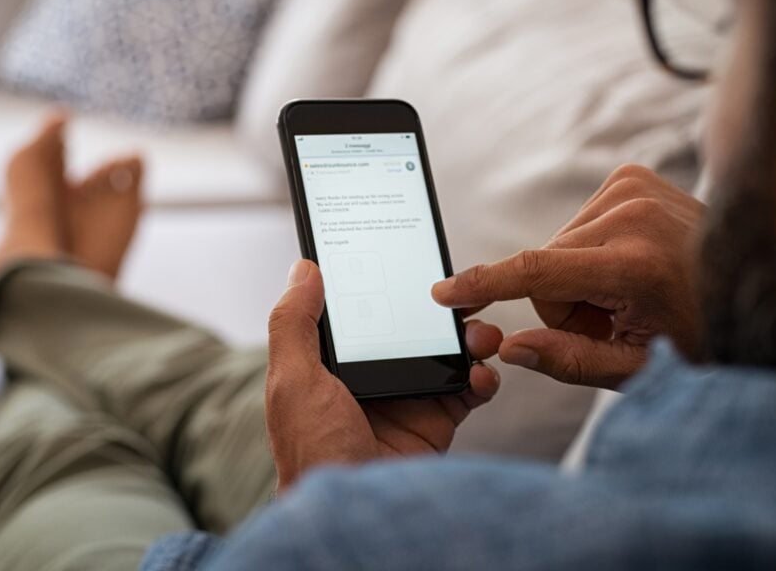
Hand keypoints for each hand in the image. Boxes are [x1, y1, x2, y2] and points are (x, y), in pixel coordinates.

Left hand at [266, 260, 501, 494]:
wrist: (355, 517)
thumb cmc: (312, 451)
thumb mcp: (293, 380)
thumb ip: (294, 323)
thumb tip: (304, 268)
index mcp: (334, 363)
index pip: (365, 310)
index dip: (387, 285)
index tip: (411, 259)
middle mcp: (373, 376)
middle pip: (414, 327)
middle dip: (442, 309)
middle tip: (463, 295)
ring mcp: (408, 398)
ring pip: (446, 353)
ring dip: (470, 338)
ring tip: (480, 334)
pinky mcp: (436, 422)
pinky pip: (468, 391)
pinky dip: (482, 378)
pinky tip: (481, 375)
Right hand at [433, 165, 704, 389]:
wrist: (757, 284)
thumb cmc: (703, 334)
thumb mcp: (638, 367)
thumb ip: (569, 360)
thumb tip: (509, 350)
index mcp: (636, 265)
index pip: (536, 272)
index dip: (483, 284)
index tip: (443, 291)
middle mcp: (633, 215)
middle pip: (544, 268)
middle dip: (564, 302)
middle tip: (614, 318)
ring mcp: (635, 187)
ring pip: (557, 247)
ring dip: (579, 276)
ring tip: (630, 291)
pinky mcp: (633, 176)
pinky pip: (576, 223)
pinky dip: (591, 250)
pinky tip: (630, 263)